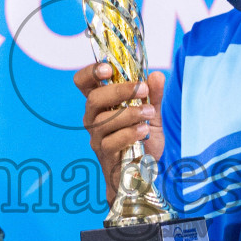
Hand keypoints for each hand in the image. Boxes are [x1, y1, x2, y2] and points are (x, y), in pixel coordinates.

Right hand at [72, 62, 165, 200]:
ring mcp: (96, 137)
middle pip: (94, 98)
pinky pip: (111, 141)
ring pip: (104, 120)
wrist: (142, 172)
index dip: (91, 71)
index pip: (83, 82)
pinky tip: (143, 131)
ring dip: (130, 113)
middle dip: (119, 91)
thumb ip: (153, 96)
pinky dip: (129, 133)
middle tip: (142, 88)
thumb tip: (157, 75)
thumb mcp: (152, 115)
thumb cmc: (141, 141)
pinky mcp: (104, 154)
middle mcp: (93, 118)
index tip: (109, 68)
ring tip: (149, 114)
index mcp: (101, 103)